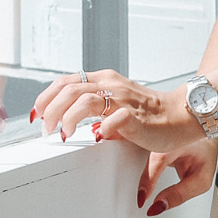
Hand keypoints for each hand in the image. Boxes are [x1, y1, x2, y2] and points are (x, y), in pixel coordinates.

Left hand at [29, 70, 215, 212]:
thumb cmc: (149, 113)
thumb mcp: (115, 101)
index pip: (65, 81)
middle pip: (69, 90)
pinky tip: (94, 138)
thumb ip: (92, 104)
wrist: (180, 115)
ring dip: (67, 119)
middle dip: (50, 110)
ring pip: (84, 101)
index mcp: (104, 79)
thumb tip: (65, 117)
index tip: (37, 114)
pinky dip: (98, 129)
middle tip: (46, 129)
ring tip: (63, 134)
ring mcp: (123, 99)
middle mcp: (111, 85)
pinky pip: (112, 120)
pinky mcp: (135, 116)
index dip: (45, 97)